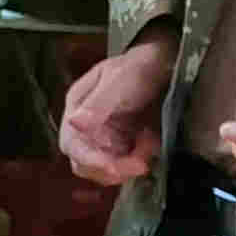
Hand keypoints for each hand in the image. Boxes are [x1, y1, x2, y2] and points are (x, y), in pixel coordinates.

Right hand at [57, 33, 175, 185]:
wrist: (162, 66)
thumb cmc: (139, 66)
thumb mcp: (120, 79)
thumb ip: (99, 102)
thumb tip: (74, 121)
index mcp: (77, 107)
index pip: (72, 144)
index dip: (90, 161)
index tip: (114, 168)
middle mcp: (85, 127)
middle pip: (85, 164)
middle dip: (112, 169)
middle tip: (140, 164)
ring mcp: (103, 138)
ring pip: (105, 170)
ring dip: (128, 167)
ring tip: (149, 145)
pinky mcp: (121, 146)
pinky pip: (123, 166)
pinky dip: (138, 161)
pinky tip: (151, 143)